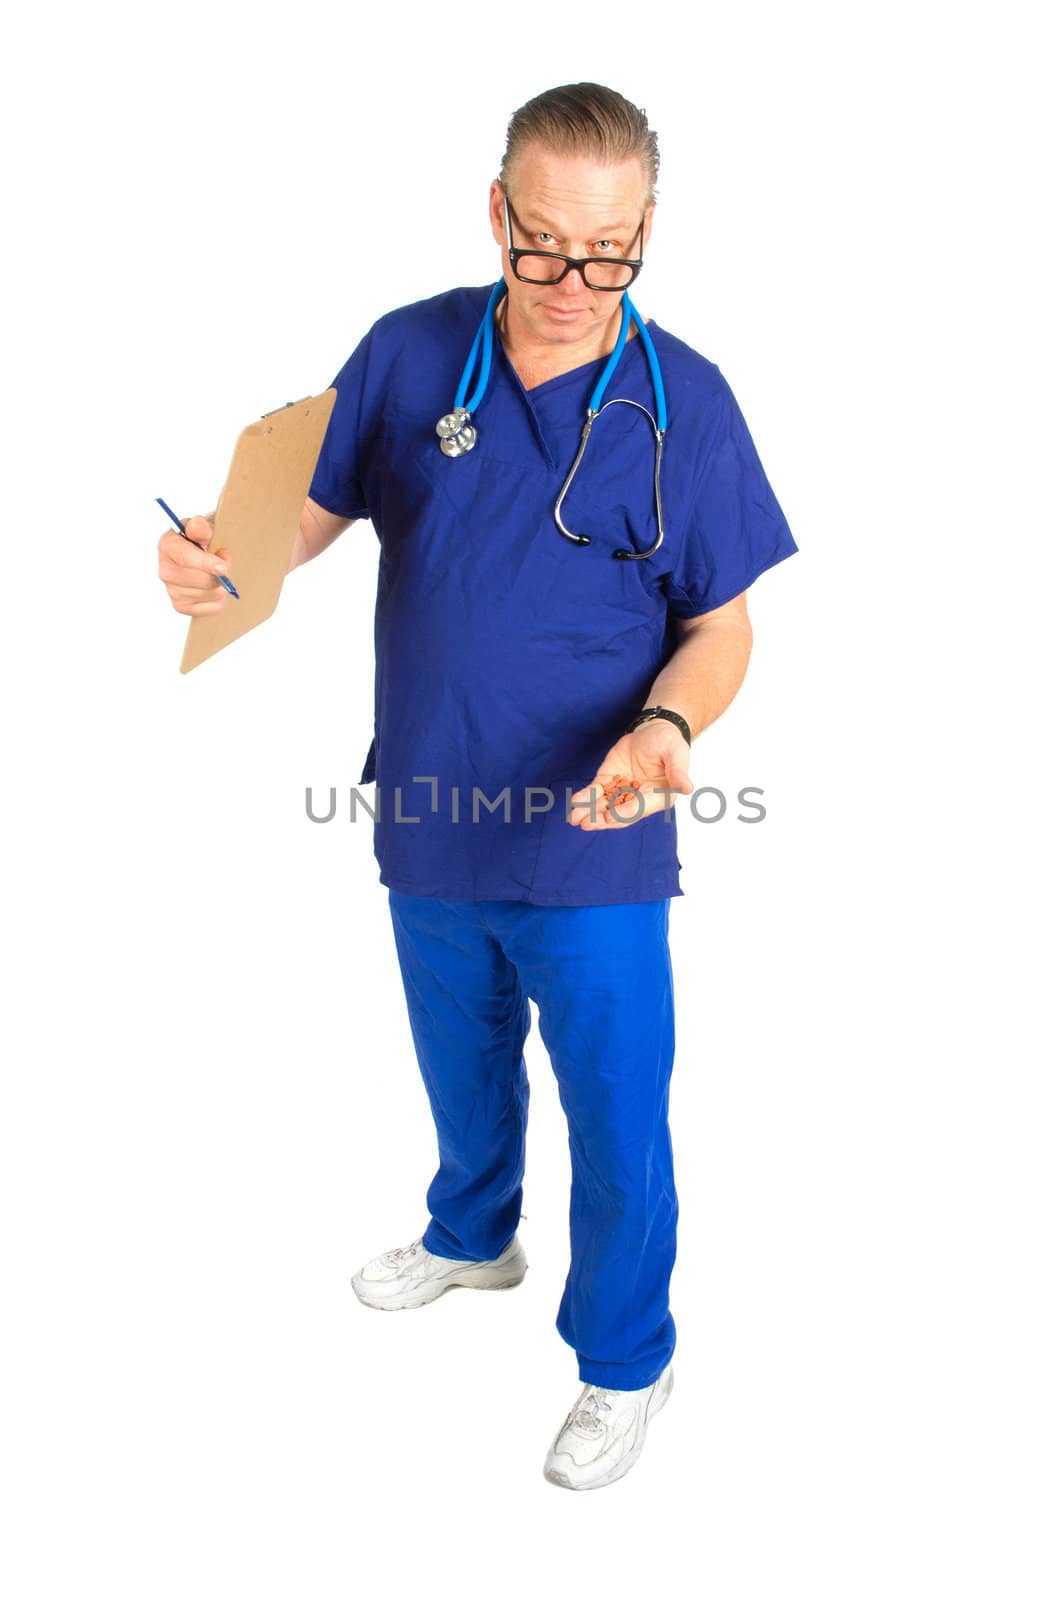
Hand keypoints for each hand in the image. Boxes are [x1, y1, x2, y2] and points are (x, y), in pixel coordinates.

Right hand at [157, 513, 231, 615]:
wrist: (199, 553)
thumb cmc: (200, 539)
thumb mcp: (201, 526)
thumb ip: (200, 526)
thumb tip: (198, 530)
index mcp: (167, 546)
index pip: (185, 558)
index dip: (206, 563)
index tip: (223, 567)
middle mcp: (165, 570)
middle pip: (202, 580)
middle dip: (221, 573)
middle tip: (225, 562)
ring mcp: (172, 591)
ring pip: (210, 594)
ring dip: (222, 585)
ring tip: (219, 573)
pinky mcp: (181, 606)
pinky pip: (212, 608)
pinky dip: (220, 600)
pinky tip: (215, 588)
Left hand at [567, 720, 694, 830]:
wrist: (654, 730)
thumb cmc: (669, 742)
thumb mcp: (676, 754)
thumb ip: (678, 772)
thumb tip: (688, 788)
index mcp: (658, 797)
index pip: (638, 809)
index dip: (623, 814)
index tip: (608, 816)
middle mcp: (639, 799)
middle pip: (618, 814)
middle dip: (601, 819)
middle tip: (585, 824)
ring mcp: (622, 791)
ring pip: (604, 806)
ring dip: (589, 813)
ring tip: (574, 818)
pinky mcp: (609, 781)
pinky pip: (595, 792)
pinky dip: (585, 797)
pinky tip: (575, 802)